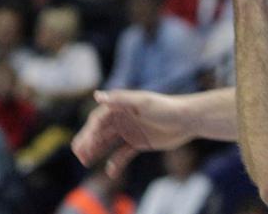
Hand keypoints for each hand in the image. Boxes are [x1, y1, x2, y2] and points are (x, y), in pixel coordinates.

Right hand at [71, 90, 194, 177]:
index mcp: (122, 107)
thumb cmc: (166, 107)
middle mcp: (124, 118)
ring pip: (108, 142)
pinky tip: (111, 171)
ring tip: (86, 162)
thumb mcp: (143, 102)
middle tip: (80, 155)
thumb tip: (97, 96)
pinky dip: (116, 162)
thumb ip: (120, 99)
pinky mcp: (139, 142)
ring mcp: (131, 130)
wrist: (187, 119)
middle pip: (100, 131)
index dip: (89, 131)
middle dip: (88, 142)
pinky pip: (123, 154)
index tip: (83, 144)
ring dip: (96, 151)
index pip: (99, 119)